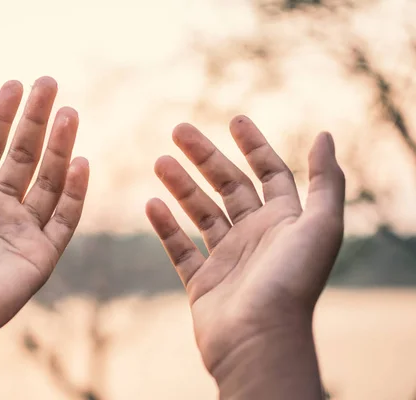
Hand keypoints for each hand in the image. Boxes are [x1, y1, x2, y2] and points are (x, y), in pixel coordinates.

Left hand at [0, 77, 88, 349]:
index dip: (3, 118)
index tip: (15, 86)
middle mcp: (1, 211)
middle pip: (25, 157)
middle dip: (37, 121)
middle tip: (50, 84)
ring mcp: (24, 231)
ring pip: (48, 181)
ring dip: (60, 147)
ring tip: (69, 113)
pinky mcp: (42, 255)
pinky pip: (64, 219)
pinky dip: (73, 192)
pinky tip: (80, 162)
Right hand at [146, 116, 343, 397]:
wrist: (258, 341)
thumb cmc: (291, 283)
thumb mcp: (321, 225)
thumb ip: (326, 181)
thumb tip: (324, 136)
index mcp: (285, 222)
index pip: (269, 173)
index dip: (255, 145)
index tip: (234, 119)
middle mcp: (257, 237)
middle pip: (228, 186)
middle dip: (205, 156)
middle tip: (178, 129)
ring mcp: (228, 259)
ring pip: (201, 213)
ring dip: (181, 186)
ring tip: (160, 161)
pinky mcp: (203, 282)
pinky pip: (181, 248)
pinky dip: (166, 227)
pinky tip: (151, 204)